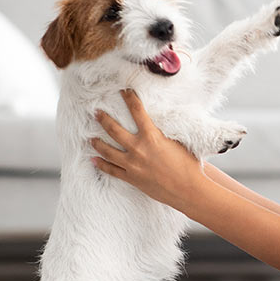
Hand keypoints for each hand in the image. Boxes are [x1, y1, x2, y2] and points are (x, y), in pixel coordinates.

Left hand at [90, 90, 202, 208]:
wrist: (187, 189)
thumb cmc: (188, 165)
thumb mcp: (177, 142)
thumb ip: (162, 133)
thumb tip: (156, 124)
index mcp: (152, 136)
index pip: (137, 111)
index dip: (129, 98)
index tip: (123, 90)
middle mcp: (138, 149)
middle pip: (114, 130)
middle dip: (104, 119)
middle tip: (96, 112)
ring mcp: (133, 165)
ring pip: (108, 151)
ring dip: (97, 143)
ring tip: (91, 138)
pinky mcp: (132, 178)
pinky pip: (112, 170)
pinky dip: (101, 164)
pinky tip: (94, 160)